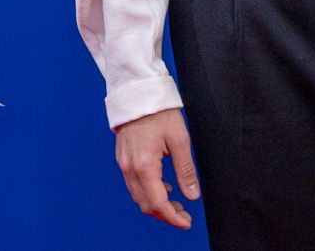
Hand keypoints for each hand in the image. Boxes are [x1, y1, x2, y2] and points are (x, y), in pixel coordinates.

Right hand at [114, 107, 200, 228]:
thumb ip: (185, 170)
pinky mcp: (122, 158)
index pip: (158, 203)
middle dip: (165, 214)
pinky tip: (163, 187)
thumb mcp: (179, 139)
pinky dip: (148, 192)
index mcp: (144, 165)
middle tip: (184, 215)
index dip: (173, 218)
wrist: (137, 92)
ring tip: (176, 202)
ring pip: (138, 196)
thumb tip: (191, 194)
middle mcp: (130, 168)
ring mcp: (123, 163)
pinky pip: (133, 184)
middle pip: (145, 204)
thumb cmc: (159, 112)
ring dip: (156, 204)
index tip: (186, 222)